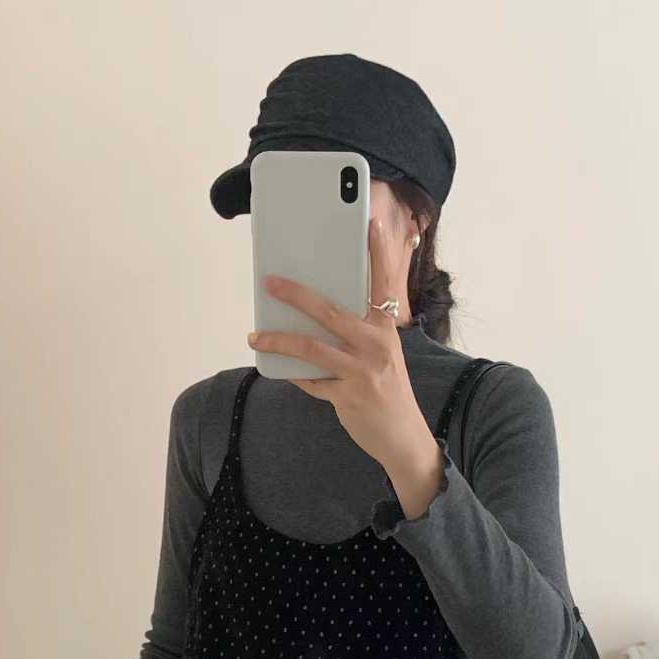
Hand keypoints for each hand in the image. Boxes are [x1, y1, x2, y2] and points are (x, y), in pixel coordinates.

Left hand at [246, 218, 442, 512]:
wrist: (404, 437)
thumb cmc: (387, 388)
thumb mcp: (382, 354)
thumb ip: (358, 332)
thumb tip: (313, 313)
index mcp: (387, 329)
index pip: (383, 283)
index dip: (379, 252)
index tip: (371, 222)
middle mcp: (377, 346)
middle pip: (330, 312)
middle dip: (296, 295)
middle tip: (270, 282)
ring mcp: (362, 372)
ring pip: (311, 348)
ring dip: (278, 340)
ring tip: (255, 336)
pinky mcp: (348, 396)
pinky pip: (310, 380)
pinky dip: (293, 374)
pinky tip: (277, 367)